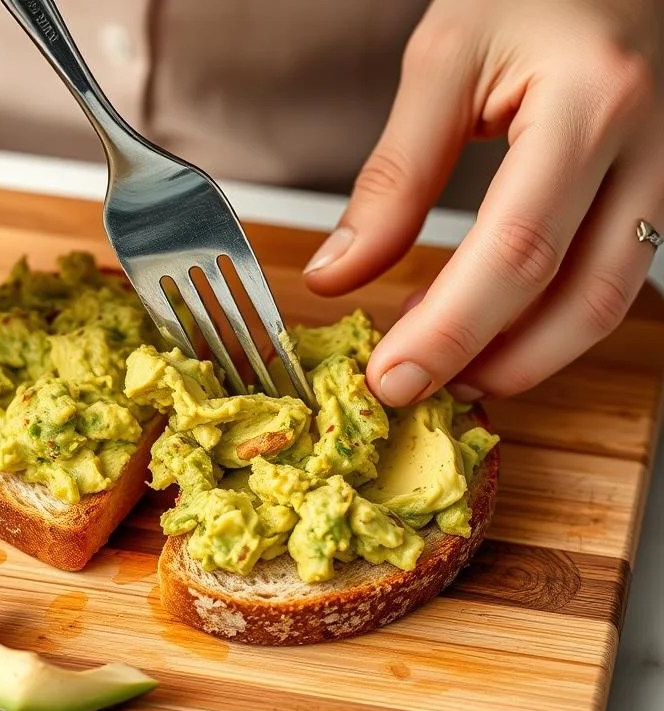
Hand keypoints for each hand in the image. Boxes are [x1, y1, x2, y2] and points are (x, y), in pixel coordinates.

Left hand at [303, 0, 662, 404]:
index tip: (391, 376)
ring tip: (449, 372)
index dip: (451, 330)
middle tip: (415, 389)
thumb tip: (337, 273)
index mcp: (590, 104)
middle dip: (493, 363)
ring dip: (527, 356)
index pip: (517, 250)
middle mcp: (645, 147)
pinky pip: (611, 277)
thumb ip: (392, 177)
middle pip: (580, 297)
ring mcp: (663, 172)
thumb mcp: (441, 63)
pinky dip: (547, 321)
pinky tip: (491, 329)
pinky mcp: (652, 189)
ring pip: (608, 302)